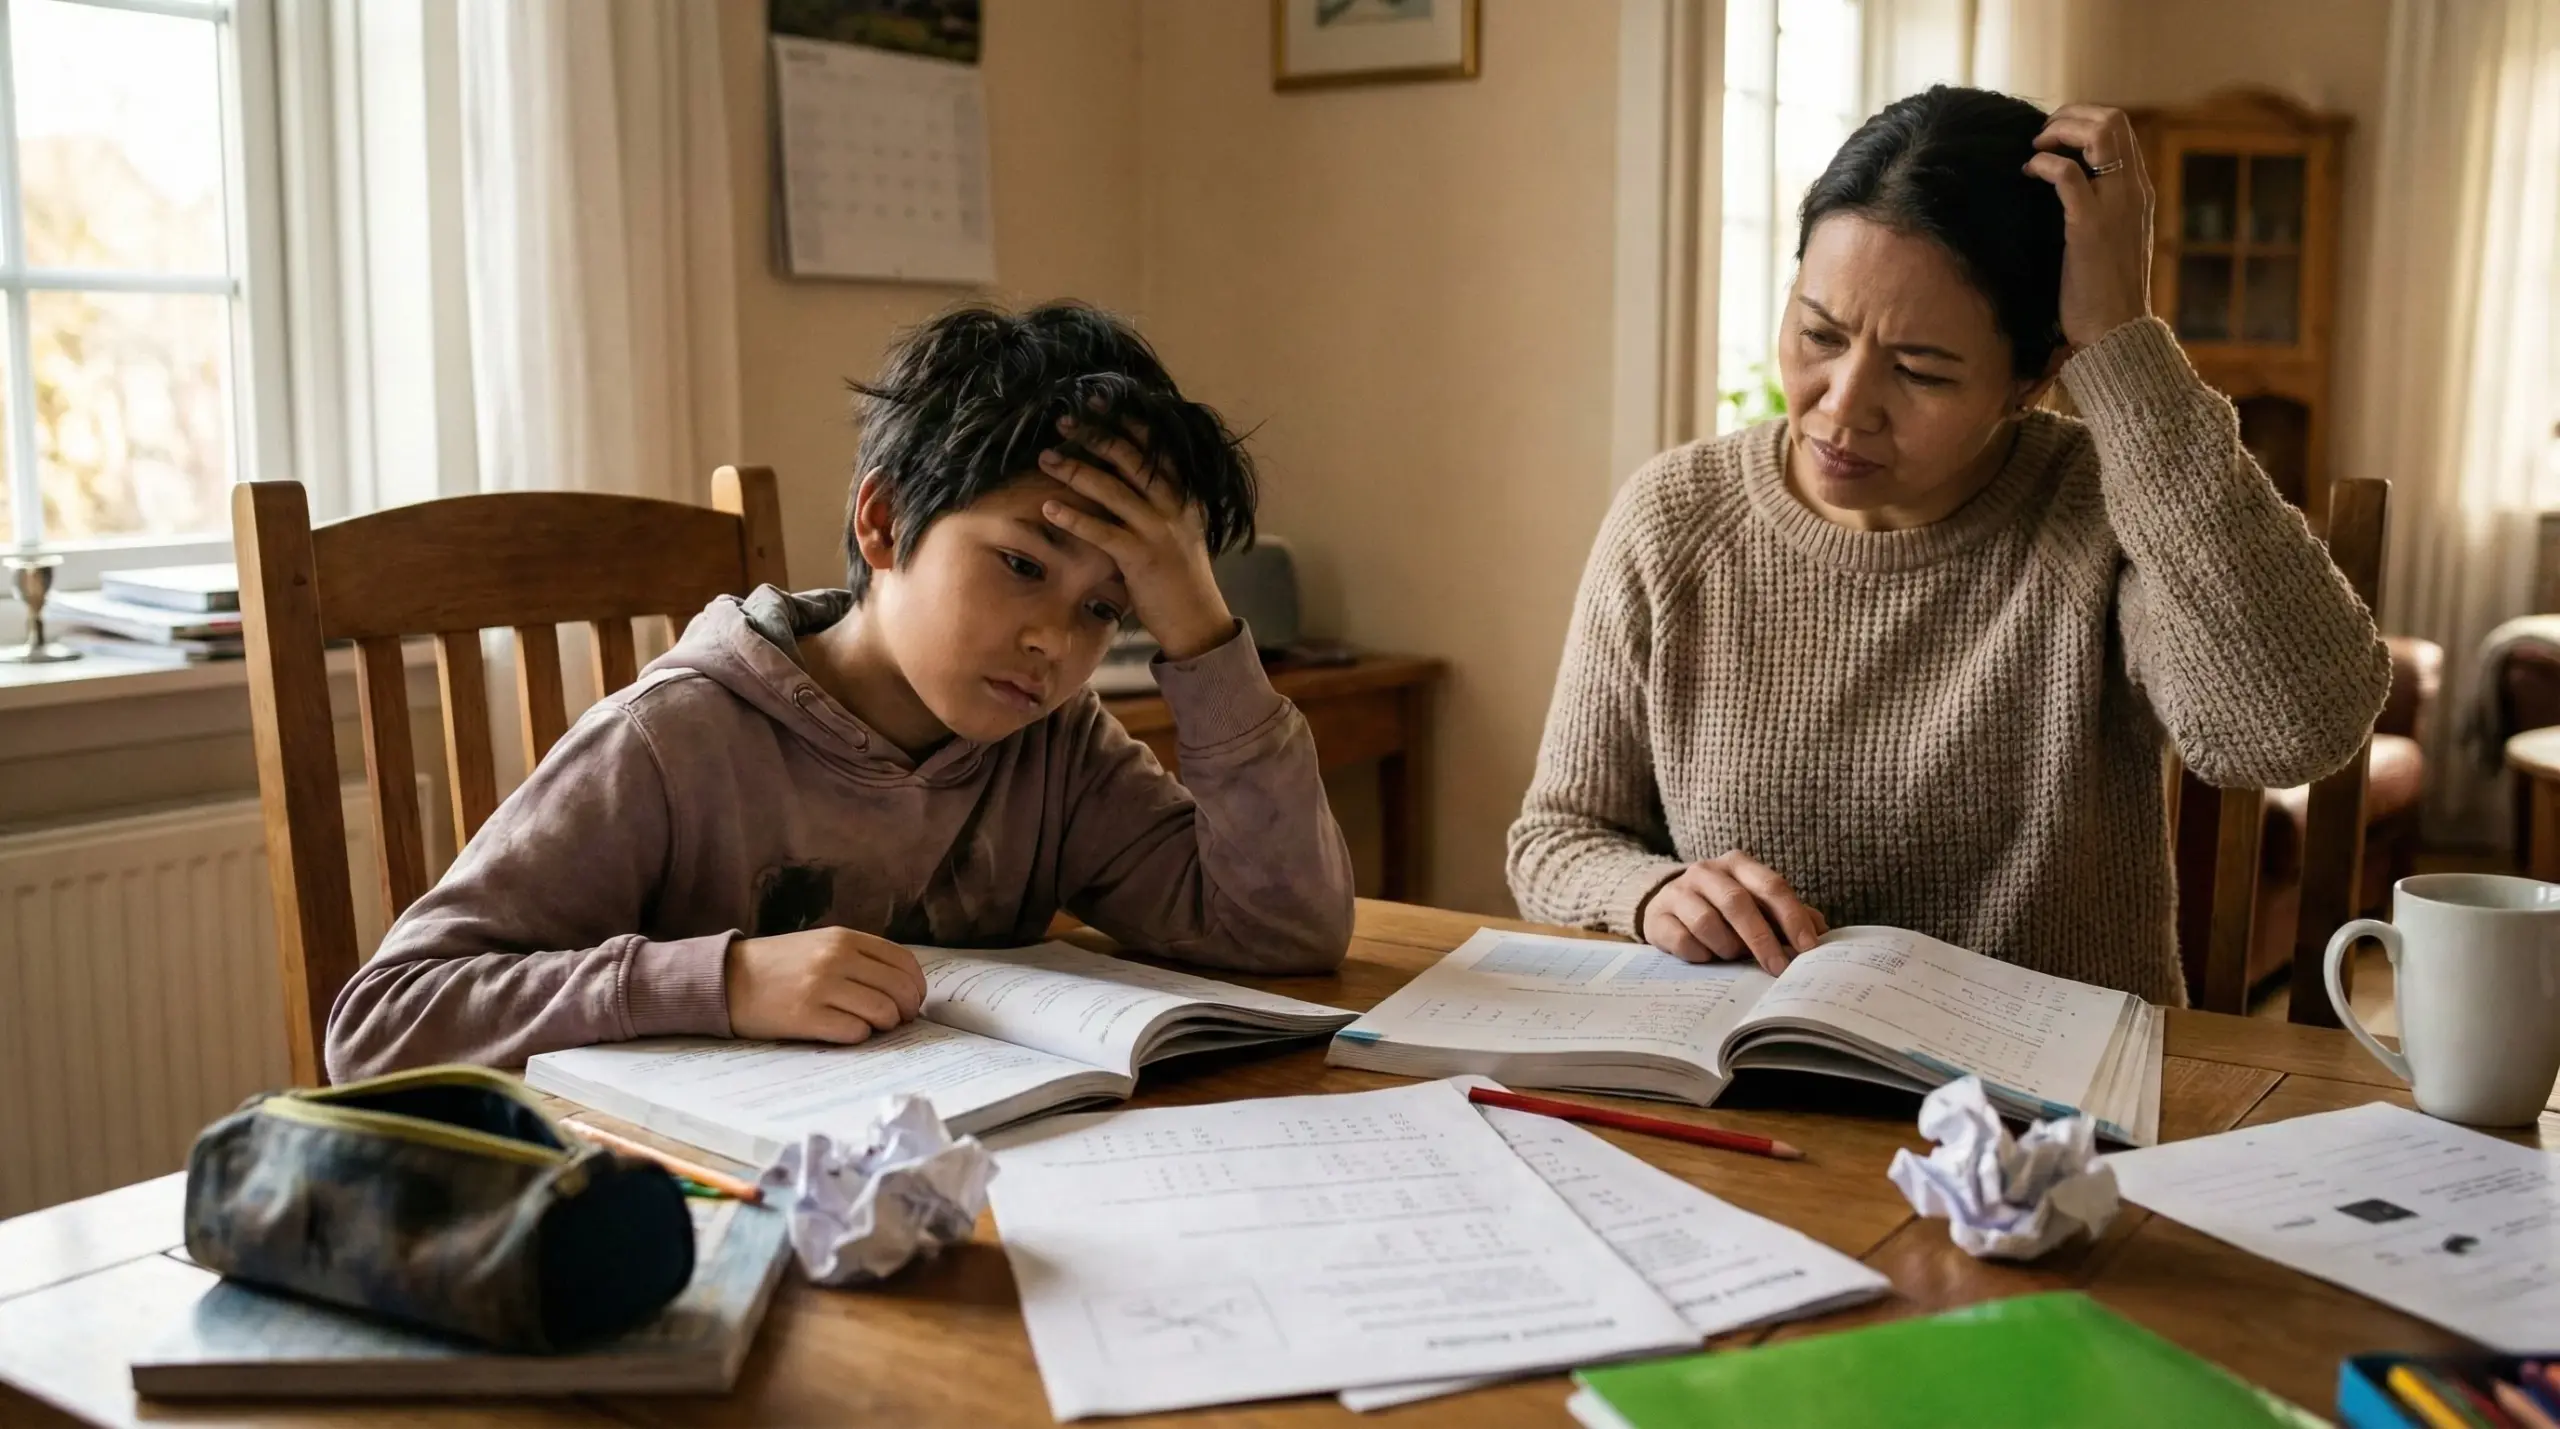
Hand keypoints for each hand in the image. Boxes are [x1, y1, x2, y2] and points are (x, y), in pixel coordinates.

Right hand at [724, 927, 926, 1043]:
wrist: (727, 979)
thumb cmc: (779, 966)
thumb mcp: (821, 945)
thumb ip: (860, 959)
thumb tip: (904, 988)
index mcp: (844, 938)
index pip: (905, 962)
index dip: (916, 987)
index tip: (911, 1000)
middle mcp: (836, 958)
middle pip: (900, 990)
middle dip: (906, 1011)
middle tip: (895, 1020)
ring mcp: (821, 988)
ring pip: (883, 1012)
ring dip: (883, 1026)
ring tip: (868, 1026)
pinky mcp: (806, 1017)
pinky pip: (855, 1033)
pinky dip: (857, 1036)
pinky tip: (844, 1031)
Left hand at [1036, 417, 1236, 661]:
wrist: (1197, 620)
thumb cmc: (1180, 575)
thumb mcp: (1179, 529)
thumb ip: (1157, 503)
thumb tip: (1120, 478)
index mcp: (1183, 494)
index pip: (1154, 448)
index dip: (1124, 422)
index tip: (1097, 404)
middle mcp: (1172, 506)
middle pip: (1130, 459)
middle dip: (1095, 436)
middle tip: (1064, 422)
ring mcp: (1157, 530)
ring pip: (1112, 490)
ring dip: (1075, 470)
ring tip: (1046, 459)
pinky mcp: (1140, 557)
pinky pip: (1101, 531)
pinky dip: (1073, 518)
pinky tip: (1050, 508)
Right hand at [1640, 851, 1828, 974]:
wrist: (1667, 907)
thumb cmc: (1722, 909)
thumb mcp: (1756, 905)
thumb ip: (1787, 916)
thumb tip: (1822, 933)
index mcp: (1739, 864)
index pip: (1771, 886)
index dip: (1792, 917)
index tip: (1808, 948)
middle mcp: (1707, 871)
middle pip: (1738, 903)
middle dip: (1762, 940)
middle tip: (1778, 969)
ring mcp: (1678, 891)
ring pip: (1707, 922)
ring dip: (1727, 947)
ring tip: (1732, 957)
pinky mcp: (1658, 915)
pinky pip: (1683, 940)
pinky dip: (1700, 954)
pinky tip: (1705, 957)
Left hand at [2022, 104, 2154, 350]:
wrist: (2115, 330)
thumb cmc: (2102, 290)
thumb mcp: (2107, 239)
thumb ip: (2097, 207)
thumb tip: (2064, 185)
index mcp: (2138, 191)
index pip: (2121, 129)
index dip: (2083, 120)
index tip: (2054, 136)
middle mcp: (2133, 190)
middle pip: (2114, 118)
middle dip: (2071, 115)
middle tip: (2041, 135)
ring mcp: (2115, 205)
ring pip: (2100, 133)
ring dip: (2060, 130)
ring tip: (2036, 147)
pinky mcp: (2089, 225)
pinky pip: (2068, 174)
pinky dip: (2044, 163)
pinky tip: (2029, 173)